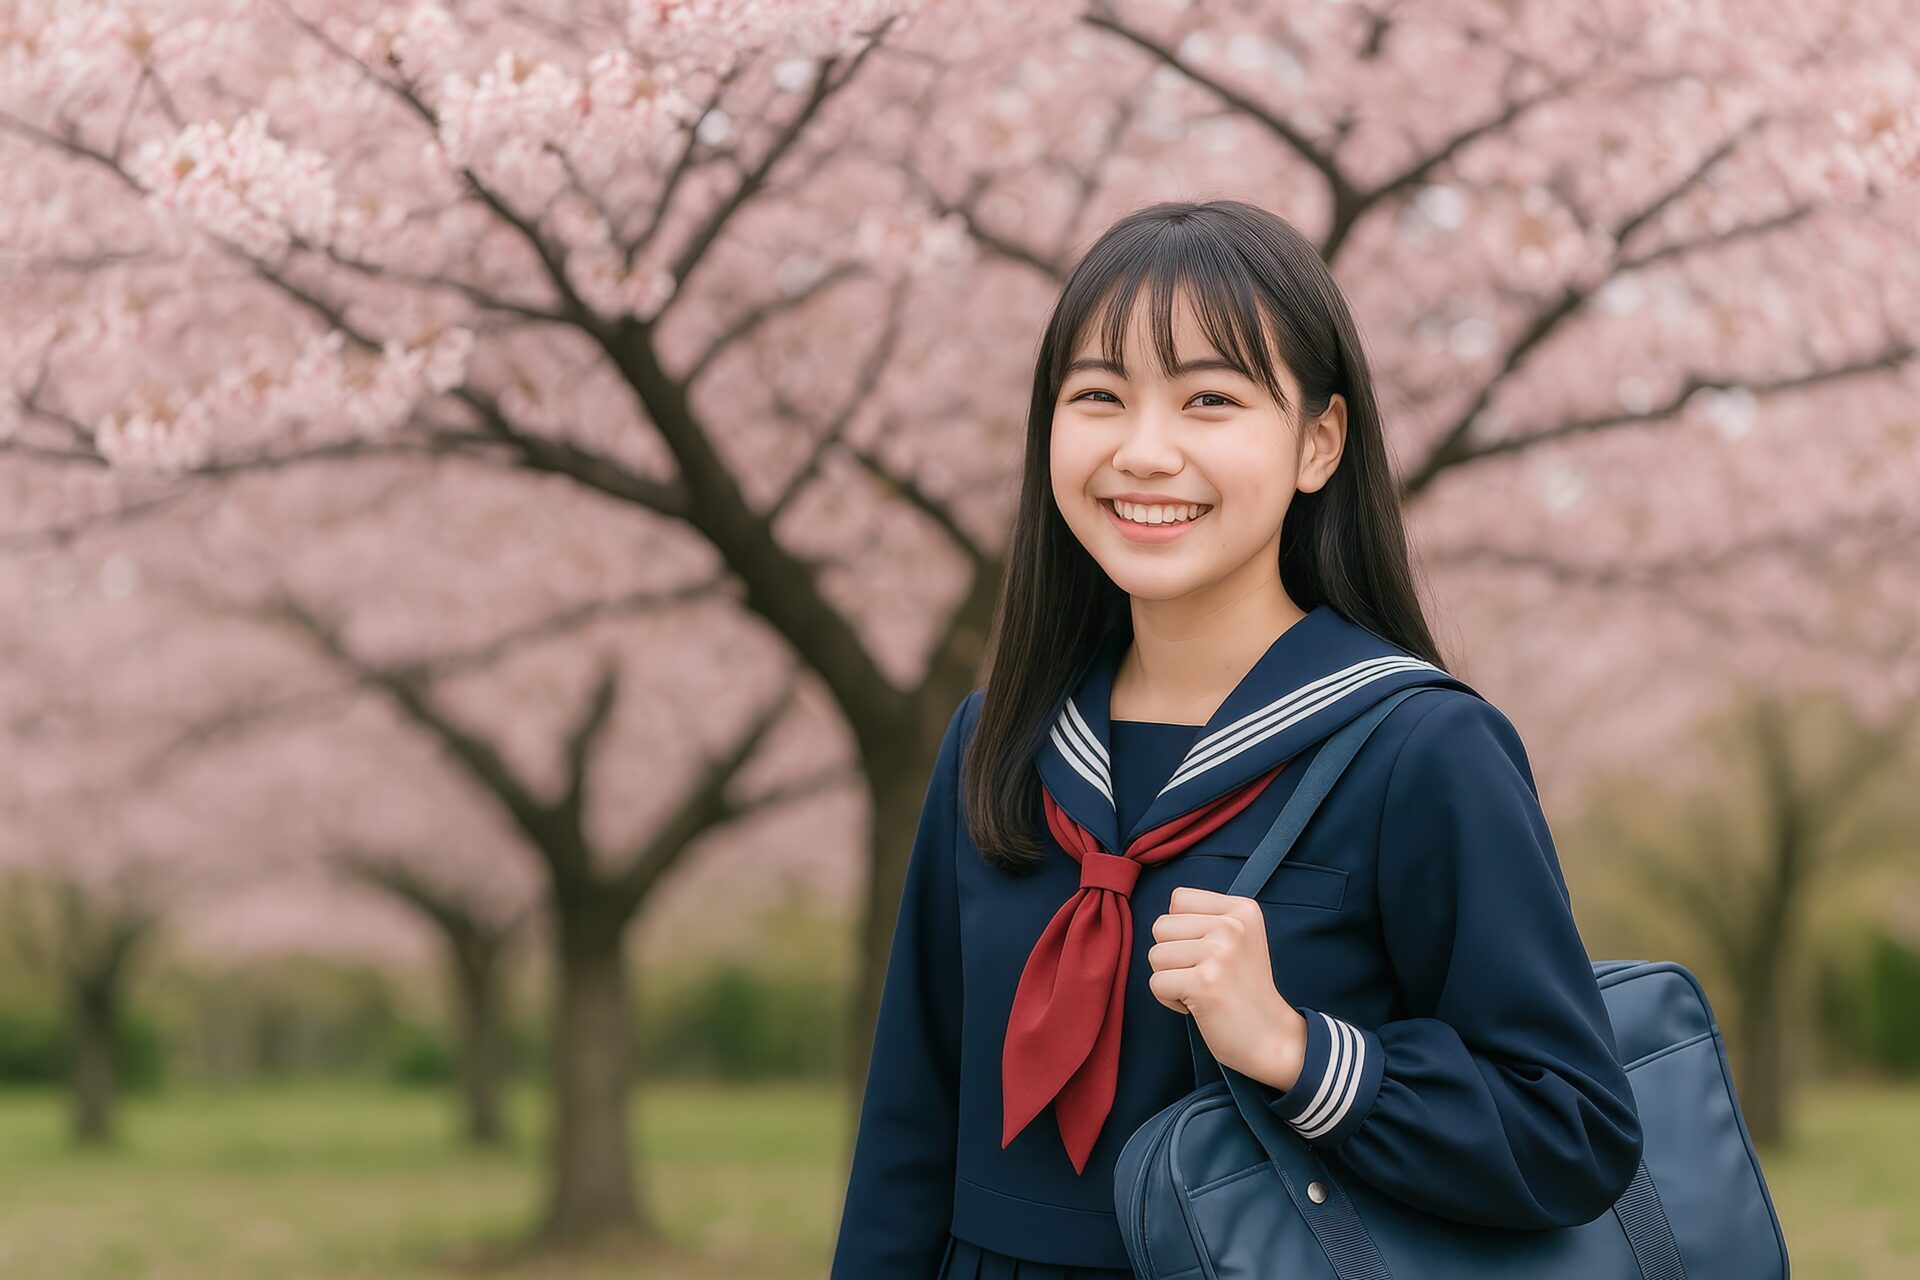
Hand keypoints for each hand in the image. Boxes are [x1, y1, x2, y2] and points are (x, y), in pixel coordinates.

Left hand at [1148, 886, 1308, 1090]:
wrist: (1272, 1038)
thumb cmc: (1244, 991)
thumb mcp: (1239, 939)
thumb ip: (1206, 919)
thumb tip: (1163, 916)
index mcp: (1242, 909)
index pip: (1179, 899)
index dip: (1181, 930)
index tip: (1207, 954)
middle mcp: (1232, 925)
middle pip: (1161, 926)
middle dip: (1172, 955)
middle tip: (1204, 975)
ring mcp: (1219, 952)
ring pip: (1155, 955)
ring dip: (1170, 978)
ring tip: (1201, 989)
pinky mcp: (1204, 982)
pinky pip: (1156, 983)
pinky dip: (1169, 1000)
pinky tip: (1198, 1005)